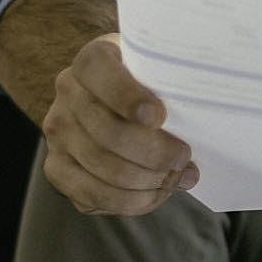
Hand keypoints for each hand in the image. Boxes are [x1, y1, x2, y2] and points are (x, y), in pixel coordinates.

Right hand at [39, 32, 198, 215]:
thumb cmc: (153, 88)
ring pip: (105, 169)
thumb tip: (204, 121)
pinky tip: (156, 193)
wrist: (118, 104)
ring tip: (177, 178)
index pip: (99, 72)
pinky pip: (93, 195)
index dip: (127, 97)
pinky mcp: (57, 168)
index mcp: (93, 60)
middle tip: (184, 158)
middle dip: (155, 153)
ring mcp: (58, 132)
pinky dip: (132, 201)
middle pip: (109, 133)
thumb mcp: (161, 73)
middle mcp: (68, 92)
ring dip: (149, 181)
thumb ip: (174, 86)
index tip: (159, 116)